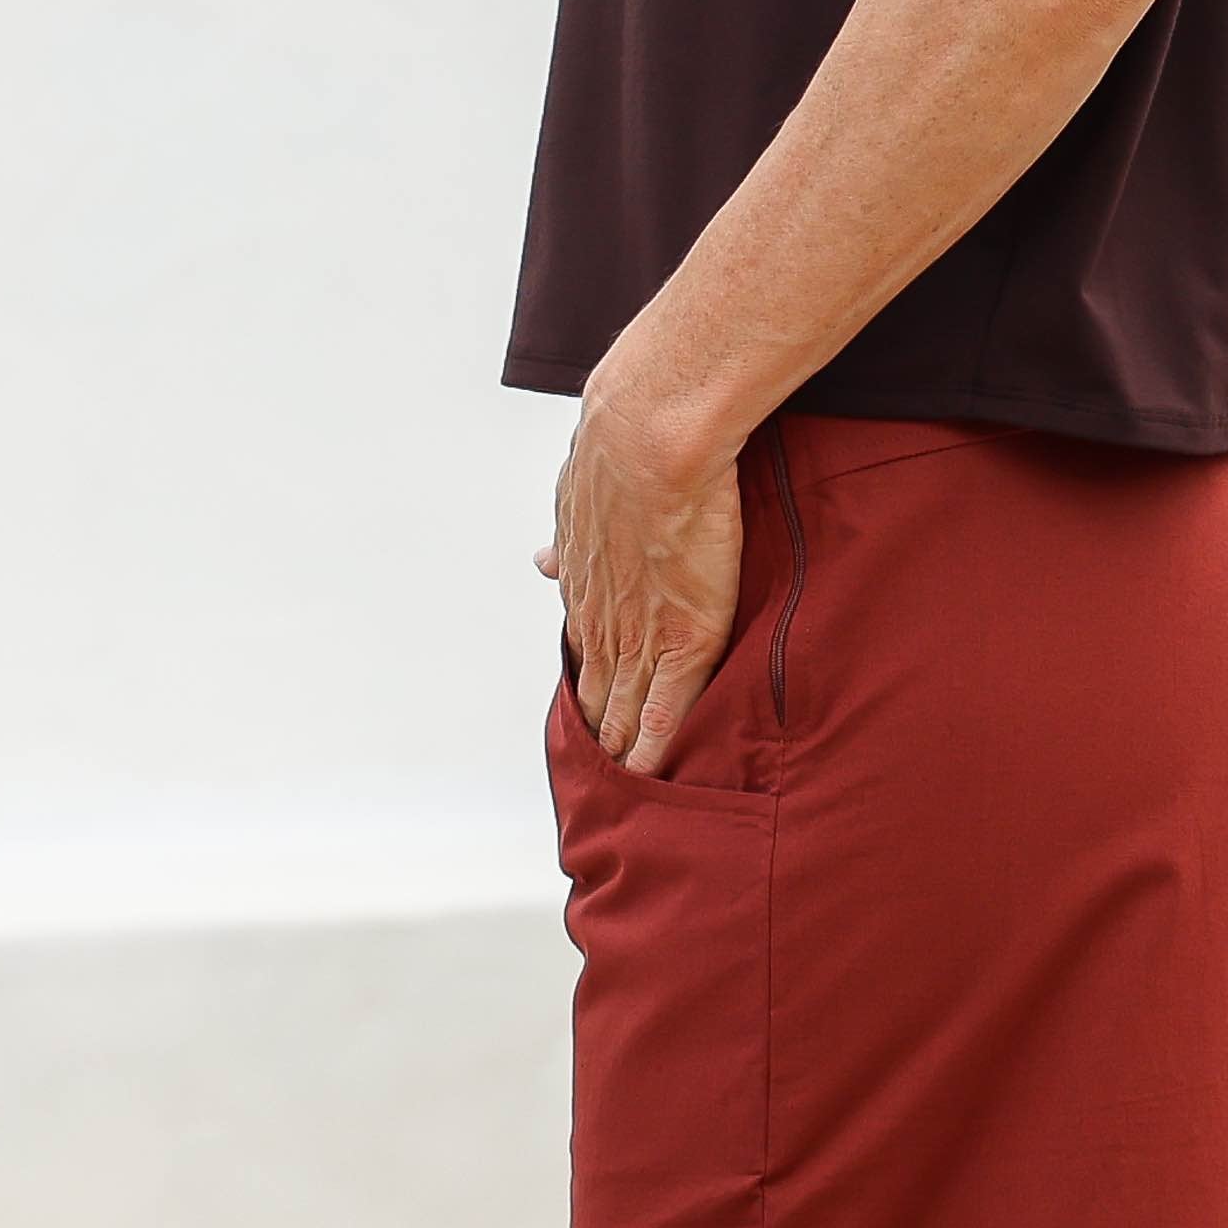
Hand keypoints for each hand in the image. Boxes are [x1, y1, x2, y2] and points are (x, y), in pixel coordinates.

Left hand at [534, 379, 746, 775]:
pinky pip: (667, 712)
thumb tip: (543, 561)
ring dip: (623, 749)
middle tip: (602, 772)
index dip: (587, 688)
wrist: (651, 442)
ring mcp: (641, 636)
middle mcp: (601, 621)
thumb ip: (568, 540)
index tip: (590, 716)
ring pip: (626, 711)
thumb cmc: (620, 452)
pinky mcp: (684, 640)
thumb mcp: (577, 497)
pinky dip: (658, 747)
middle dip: (598, 732)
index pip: (582, 654)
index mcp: (581, 587)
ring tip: (625, 786)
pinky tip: (655, 774)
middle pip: (596, 694)